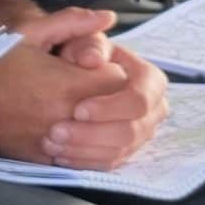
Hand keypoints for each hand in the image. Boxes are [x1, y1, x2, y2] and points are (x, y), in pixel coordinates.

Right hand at [0, 10, 167, 169]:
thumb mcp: (27, 33)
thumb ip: (71, 22)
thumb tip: (108, 17)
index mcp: (64, 84)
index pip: (119, 81)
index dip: (117, 71)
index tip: (103, 66)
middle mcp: (65, 117)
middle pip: (121, 115)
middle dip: (121, 100)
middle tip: (109, 89)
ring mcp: (57, 143)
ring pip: (110, 143)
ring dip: (113, 126)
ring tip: (102, 110)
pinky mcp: (47, 160)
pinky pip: (89, 160)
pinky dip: (97, 148)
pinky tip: (89, 132)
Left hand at [49, 44, 170, 169]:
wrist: (74, 73)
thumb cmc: (82, 54)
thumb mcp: (83, 41)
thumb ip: (88, 43)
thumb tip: (92, 59)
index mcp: (150, 80)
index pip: (140, 99)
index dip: (110, 108)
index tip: (77, 109)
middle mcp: (152, 109)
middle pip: (130, 131)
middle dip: (91, 133)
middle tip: (57, 130)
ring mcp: (141, 133)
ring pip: (118, 151)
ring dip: (82, 150)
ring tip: (51, 143)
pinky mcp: (126, 151)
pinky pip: (108, 163)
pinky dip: (82, 161)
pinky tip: (59, 154)